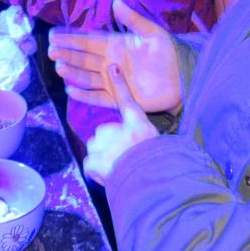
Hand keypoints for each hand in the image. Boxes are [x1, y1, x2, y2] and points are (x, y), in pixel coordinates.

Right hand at [48, 0, 182, 114]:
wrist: (182, 79)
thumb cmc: (168, 54)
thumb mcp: (152, 33)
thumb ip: (133, 19)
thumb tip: (116, 1)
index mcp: (116, 45)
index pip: (89, 41)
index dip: (71, 38)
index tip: (53, 35)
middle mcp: (110, 63)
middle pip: (84, 58)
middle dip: (67, 54)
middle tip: (51, 51)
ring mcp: (113, 81)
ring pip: (87, 77)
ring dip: (73, 73)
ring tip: (59, 68)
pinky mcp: (119, 98)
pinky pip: (98, 97)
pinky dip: (85, 95)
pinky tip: (71, 91)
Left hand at [83, 64, 158, 184]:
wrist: (152, 184)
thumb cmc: (158, 167)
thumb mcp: (159, 147)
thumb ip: (144, 139)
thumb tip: (139, 140)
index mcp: (138, 126)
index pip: (128, 101)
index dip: (119, 83)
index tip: (112, 67)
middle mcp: (121, 131)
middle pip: (104, 133)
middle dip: (108, 145)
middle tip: (123, 158)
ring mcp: (105, 145)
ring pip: (95, 148)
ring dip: (103, 159)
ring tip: (118, 169)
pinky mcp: (95, 159)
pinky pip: (90, 165)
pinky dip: (96, 172)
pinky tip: (110, 177)